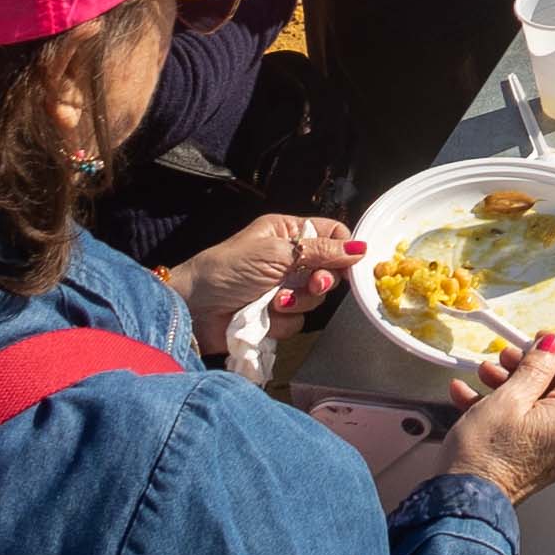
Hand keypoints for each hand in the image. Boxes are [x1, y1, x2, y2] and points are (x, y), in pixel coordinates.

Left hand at [173, 211, 360, 355]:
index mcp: (288, 233)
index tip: (348, 265)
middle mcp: (289, 259)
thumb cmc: (228, 269)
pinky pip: (298, 321)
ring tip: (274, 301)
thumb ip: (319, 251)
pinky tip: (264, 316)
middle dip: (319, 281)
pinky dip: (283, 321)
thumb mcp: (276, 253)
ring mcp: (283, 289)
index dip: (343, 250)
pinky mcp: (276, 317)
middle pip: (329, 270)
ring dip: (296, 303)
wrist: (194, 308)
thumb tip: (360, 248)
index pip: (331, 235)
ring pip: (314, 299)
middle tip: (311, 283)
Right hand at [439, 331, 554, 503]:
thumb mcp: (509, 398)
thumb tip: (552, 347)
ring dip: (510, 385)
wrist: (462, 502)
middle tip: (506, 356)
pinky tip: (471, 397)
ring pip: (536, 407)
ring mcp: (549, 454)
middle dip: (529, 368)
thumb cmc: (484, 455)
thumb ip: (535, 368)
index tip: (542, 341)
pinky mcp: (530, 462)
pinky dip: (501, 410)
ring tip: (484, 374)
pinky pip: (523, 427)